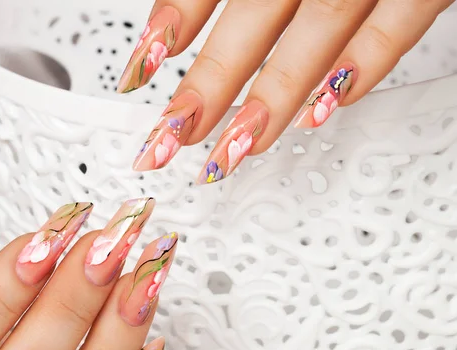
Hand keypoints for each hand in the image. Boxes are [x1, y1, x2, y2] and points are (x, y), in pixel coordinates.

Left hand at [118, 0, 454, 182]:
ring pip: (319, 27)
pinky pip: (401, 19)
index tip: (140, 69)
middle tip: (175, 134)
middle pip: (255, 14)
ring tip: (238, 143)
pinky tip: (326, 107)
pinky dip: (364, 65)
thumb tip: (173, 22)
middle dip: (210, 83)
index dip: (174, 20)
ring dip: (275, 93)